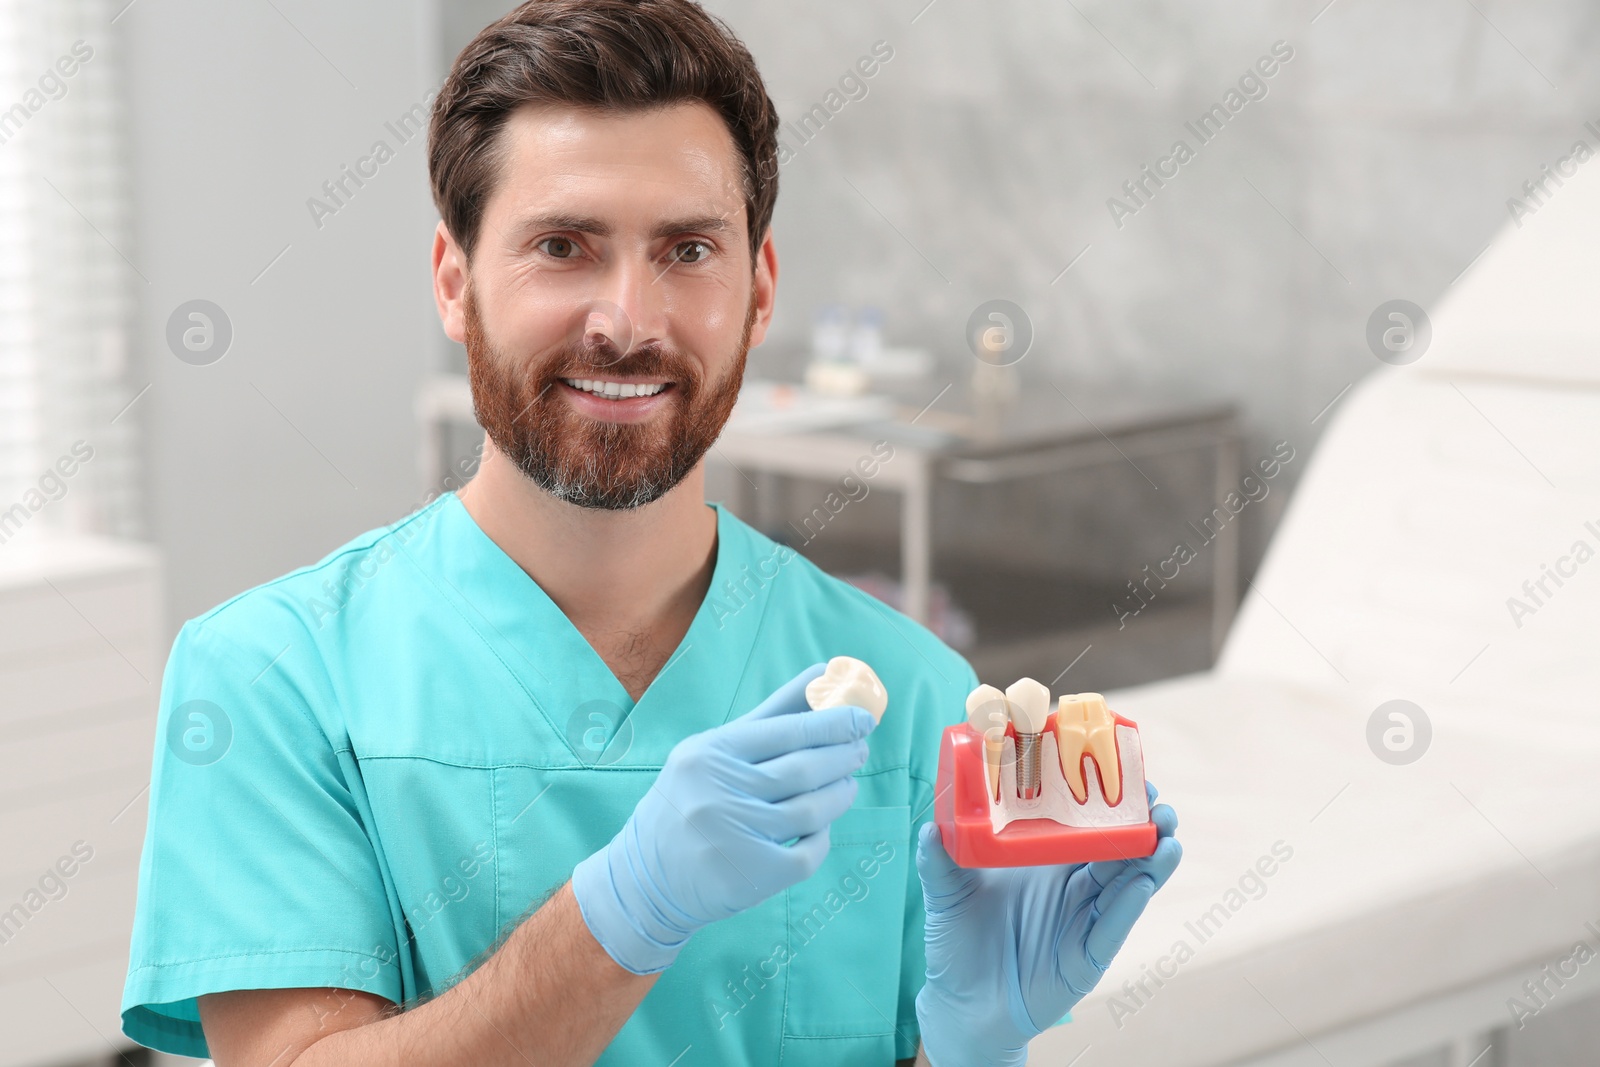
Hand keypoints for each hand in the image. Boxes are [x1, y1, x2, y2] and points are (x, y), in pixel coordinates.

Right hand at [571, 664, 875, 973]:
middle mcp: (718, 793)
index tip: (863, 718)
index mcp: (709, 754)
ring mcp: (736, 838)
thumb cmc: (688, 801)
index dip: (833, 722)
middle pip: (804, 769)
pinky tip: (821, 827)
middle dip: (843, 756)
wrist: (647, 879)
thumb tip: (822, 673)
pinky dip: (823, 837)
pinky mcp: (753, 876)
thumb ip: (770, 715)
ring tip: (847, 784)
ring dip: (840, 794)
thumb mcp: (713, 752)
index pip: (787, 731)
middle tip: (860, 748)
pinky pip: (808, 853)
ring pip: (812, 811)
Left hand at [914, 783, 1180, 1066]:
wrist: (960, 1005)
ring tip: (1167, 833)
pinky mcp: (1087, 957)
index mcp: (1045, 863)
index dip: (1104, 800)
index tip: (1122, 770)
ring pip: (1127, 884)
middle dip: (1143, 823)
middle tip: (1156, 799)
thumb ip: (939, 862)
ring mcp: (1084, 921)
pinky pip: (1113, 927)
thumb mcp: (946, 895)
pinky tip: (1144, 882)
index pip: (1083, 824)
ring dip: (1151, 858)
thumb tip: (929, 827)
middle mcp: (1072, 888)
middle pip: (1118, 849)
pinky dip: (1129, 904)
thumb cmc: (957, 944)